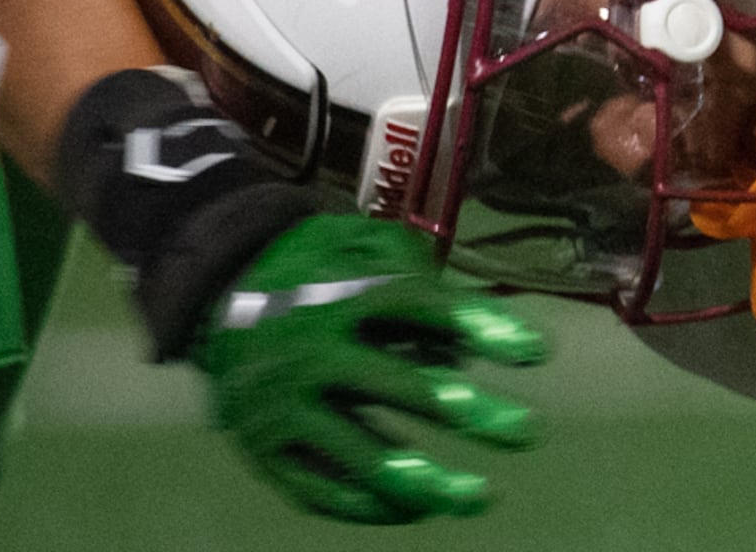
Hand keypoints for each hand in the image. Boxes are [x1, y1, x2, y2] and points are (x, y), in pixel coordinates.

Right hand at [200, 213, 550, 524]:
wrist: (219, 291)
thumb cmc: (318, 270)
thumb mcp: (362, 246)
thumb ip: (417, 279)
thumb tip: (468, 346)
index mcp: (341, 292)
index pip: (419, 306)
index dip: (479, 325)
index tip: (536, 352)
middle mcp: (311, 349)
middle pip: (398, 387)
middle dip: (468, 412)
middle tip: (528, 432)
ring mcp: (283, 404)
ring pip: (360, 454)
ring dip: (426, 480)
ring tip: (481, 496)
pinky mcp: (264, 446)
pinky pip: (320, 490)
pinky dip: (370, 505)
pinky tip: (417, 509)